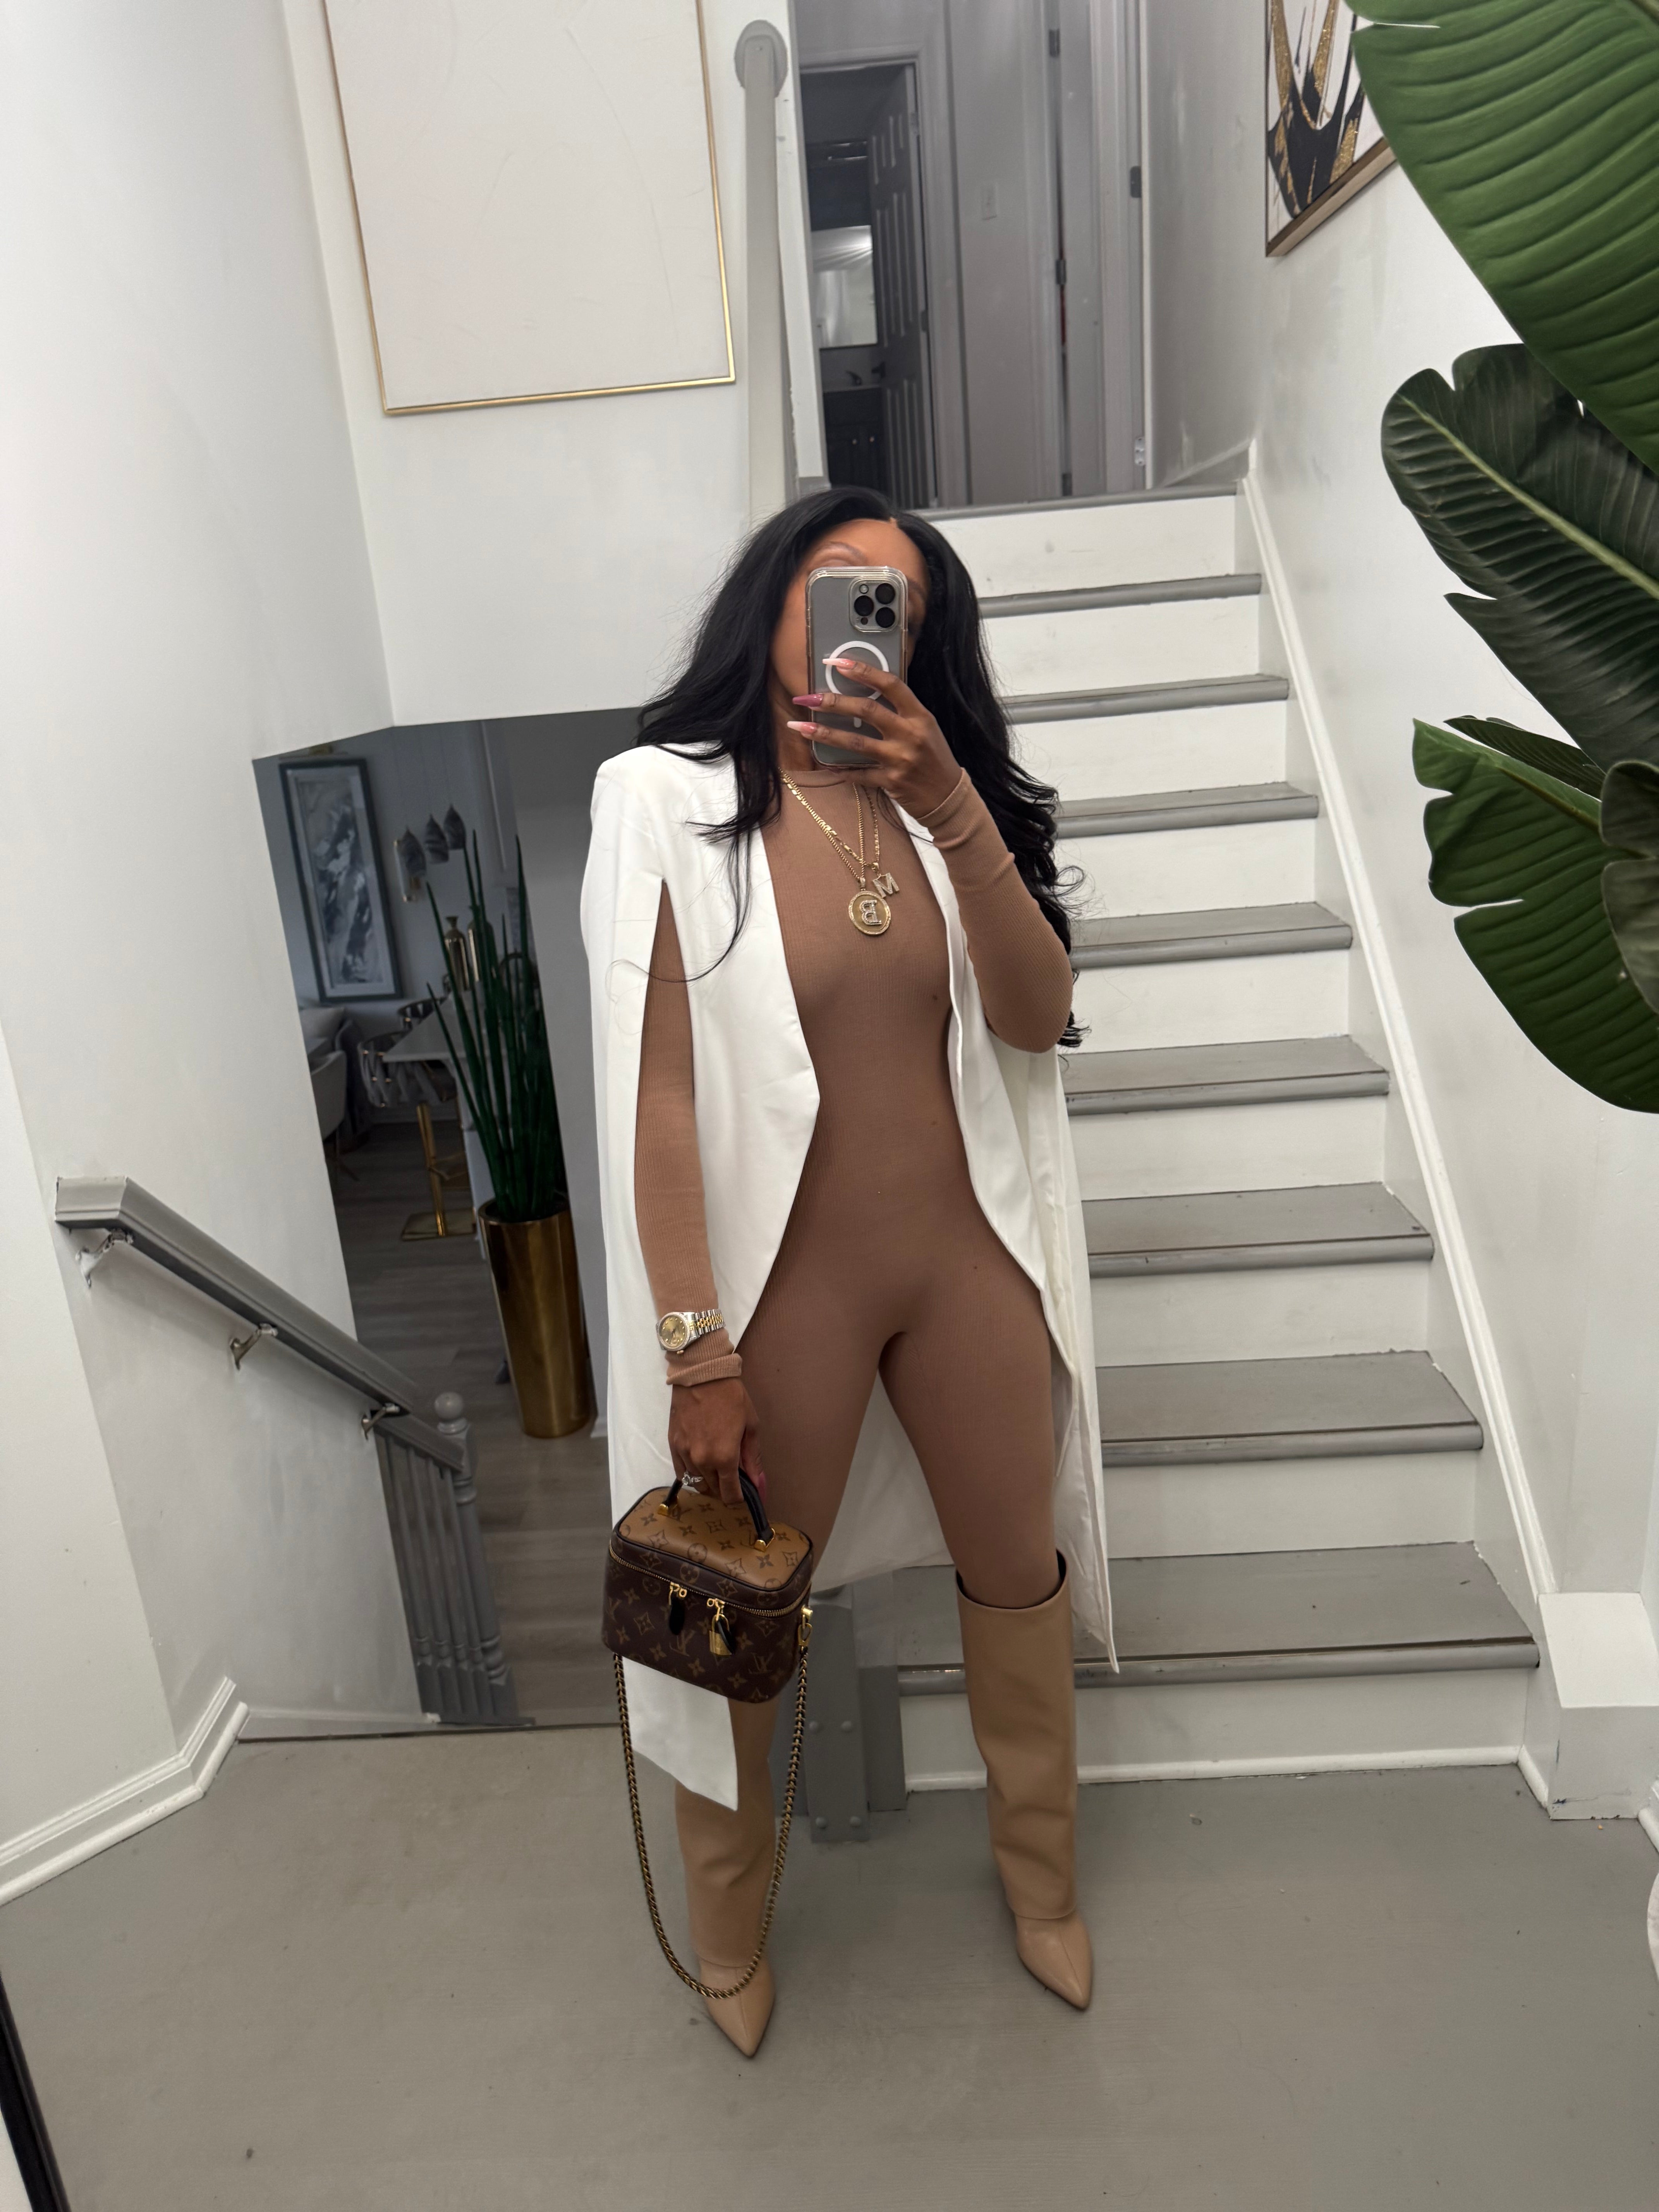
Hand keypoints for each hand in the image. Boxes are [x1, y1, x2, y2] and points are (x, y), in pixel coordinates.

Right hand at [668, 1377, 764, 1510]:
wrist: (701, 1374)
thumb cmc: (731, 1397)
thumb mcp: (750, 1426)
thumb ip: (752, 1458)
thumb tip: (759, 1483)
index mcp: (724, 1457)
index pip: (730, 1494)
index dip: (739, 1498)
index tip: (744, 1493)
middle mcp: (702, 1461)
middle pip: (713, 1490)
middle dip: (725, 1488)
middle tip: (733, 1477)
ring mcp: (685, 1454)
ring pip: (697, 1482)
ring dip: (709, 1481)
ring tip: (717, 1469)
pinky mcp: (673, 1445)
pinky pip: (681, 1471)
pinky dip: (692, 1473)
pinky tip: (701, 1464)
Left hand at [789, 661, 960, 818]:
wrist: (948, 798)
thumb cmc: (933, 758)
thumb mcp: (925, 728)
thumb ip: (899, 712)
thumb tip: (863, 694)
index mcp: (920, 716)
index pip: (890, 684)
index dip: (863, 670)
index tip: (837, 663)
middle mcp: (910, 734)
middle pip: (866, 710)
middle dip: (832, 702)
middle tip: (807, 697)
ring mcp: (900, 759)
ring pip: (855, 742)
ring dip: (824, 733)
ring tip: (799, 727)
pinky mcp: (891, 782)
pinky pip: (859, 773)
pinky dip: (840, 769)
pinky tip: (824, 764)